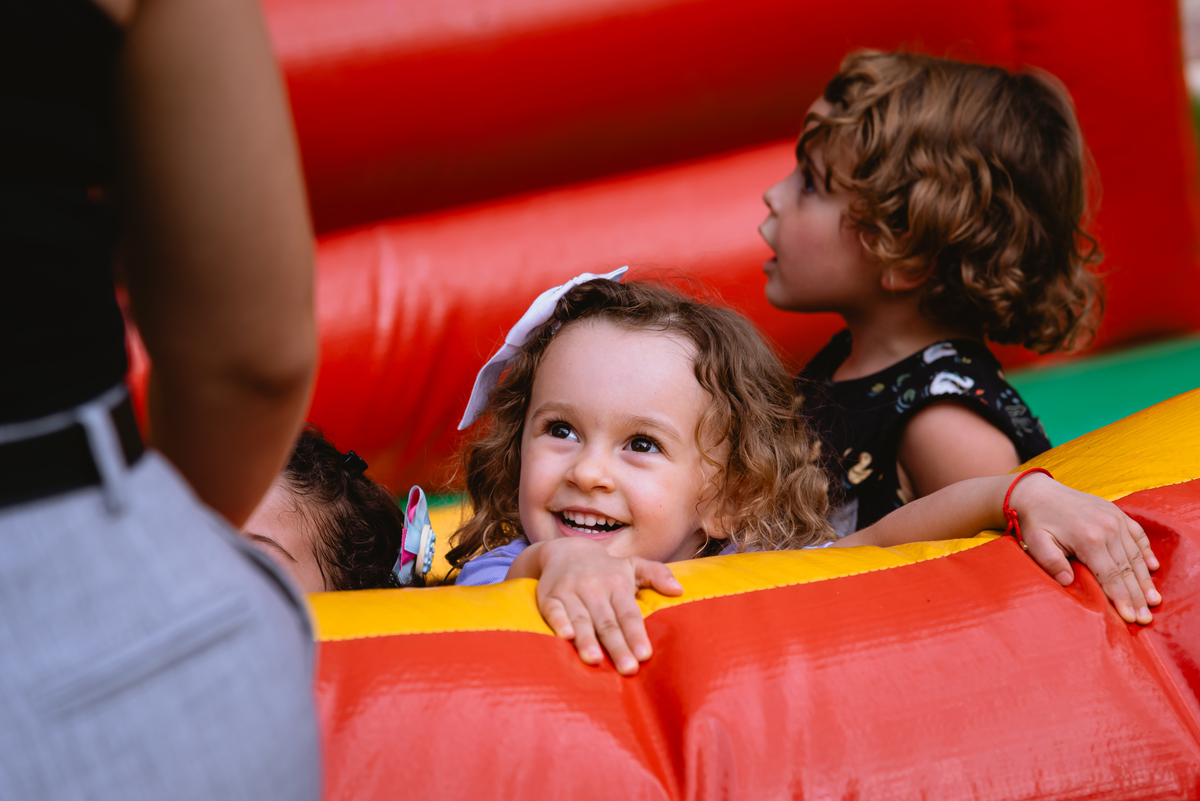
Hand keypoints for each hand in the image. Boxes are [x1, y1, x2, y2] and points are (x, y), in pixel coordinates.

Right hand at [518, 538, 681, 674]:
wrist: (565, 550)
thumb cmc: (606, 567)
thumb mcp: (633, 564)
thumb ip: (657, 575)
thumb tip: (679, 589)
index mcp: (617, 584)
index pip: (628, 613)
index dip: (636, 634)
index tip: (644, 654)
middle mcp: (594, 588)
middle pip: (607, 622)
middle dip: (617, 646)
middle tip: (627, 668)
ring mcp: (570, 592)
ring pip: (581, 619)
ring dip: (587, 640)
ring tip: (595, 660)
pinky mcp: (549, 596)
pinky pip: (553, 610)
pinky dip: (558, 622)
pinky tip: (565, 636)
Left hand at [1010, 473, 1159, 624]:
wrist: (1037, 492)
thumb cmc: (1036, 521)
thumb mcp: (1035, 542)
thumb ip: (1051, 562)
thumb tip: (1067, 582)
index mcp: (1088, 538)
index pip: (1110, 576)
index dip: (1121, 599)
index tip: (1130, 619)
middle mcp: (1108, 528)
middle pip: (1127, 569)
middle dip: (1137, 597)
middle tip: (1145, 619)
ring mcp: (1115, 519)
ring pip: (1136, 555)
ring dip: (1145, 580)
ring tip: (1153, 601)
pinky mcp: (1117, 513)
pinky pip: (1138, 535)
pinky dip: (1146, 552)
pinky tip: (1152, 568)